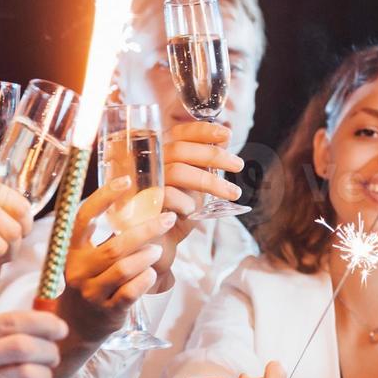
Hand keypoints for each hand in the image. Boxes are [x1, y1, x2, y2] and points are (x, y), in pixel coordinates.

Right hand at [59, 176, 176, 341]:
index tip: (126, 180)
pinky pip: (130, 292)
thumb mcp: (88, 259)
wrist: (77, 326)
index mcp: (72, 250)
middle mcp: (78, 270)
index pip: (84, 217)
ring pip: (123, 269)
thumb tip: (144, 206)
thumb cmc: (91, 282)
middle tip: (167, 219)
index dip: (104, 197)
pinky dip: (145, 280)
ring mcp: (91, 292)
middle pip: (114, 246)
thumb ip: (107, 238)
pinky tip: (152, 273)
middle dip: (145, 230)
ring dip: (146, 256)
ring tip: (157, 251)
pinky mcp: (107, 311)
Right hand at [153, 121, 243, 290]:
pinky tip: (192, 211)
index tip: (226, 134)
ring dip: (210, 181)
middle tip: (239, 165)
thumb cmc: (175, 212)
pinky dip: (187, 202)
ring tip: (233, 192)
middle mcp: (145, 165)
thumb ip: (203, 162)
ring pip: (177, 171)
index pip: (178, 133)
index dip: (202, 130)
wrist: (156, 246)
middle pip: (179, 149)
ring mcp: (139, 183)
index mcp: (158, 154)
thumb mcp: (194, 184)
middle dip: (213, 155)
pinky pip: (167, 196)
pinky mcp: (139, 204)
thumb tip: (224, 136)